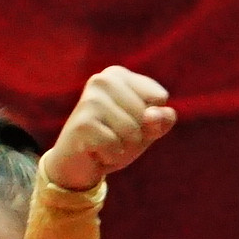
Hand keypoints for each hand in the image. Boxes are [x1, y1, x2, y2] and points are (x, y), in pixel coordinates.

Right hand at [43, 67, 175, 189]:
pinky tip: (96, 152)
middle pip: (146, 114)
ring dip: (124, 147)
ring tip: (105, 144)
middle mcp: (102, 81)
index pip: (159, 97)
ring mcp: (90, 100)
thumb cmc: (115, 139)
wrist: (76, 163)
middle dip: (137, 135)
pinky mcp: (82, 123)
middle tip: (114, 136)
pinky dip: (111, 156)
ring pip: (132, 131)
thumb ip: (162, 120)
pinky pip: (115, 145)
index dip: (151, 118)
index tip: (128, 121)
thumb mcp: (146, 129)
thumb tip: (153, 115)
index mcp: (118, 75)